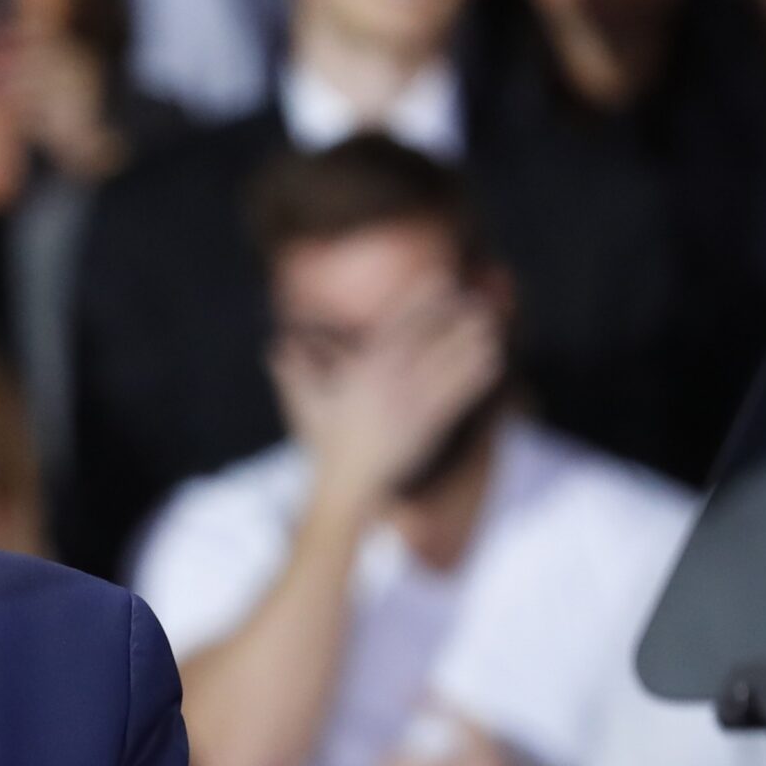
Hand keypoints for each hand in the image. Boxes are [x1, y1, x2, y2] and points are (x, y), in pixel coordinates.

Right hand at [278, 282, 502, 512]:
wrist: (346, 486)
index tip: (441, 279)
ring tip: (488, 323)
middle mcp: (388, 384)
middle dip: (452, 315)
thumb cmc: (326, 445)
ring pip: (448, 363)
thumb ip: (295, 371)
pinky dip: (475, 374)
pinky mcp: (428, 425)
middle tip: (474, 298)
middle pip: (428, 338)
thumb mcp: (307, 405)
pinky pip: (457, 393)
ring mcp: (410, 403)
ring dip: (470, 341)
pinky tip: (491, 359)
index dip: (421, 300)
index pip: (397, 326)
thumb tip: (274, 346)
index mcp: (362, 372)